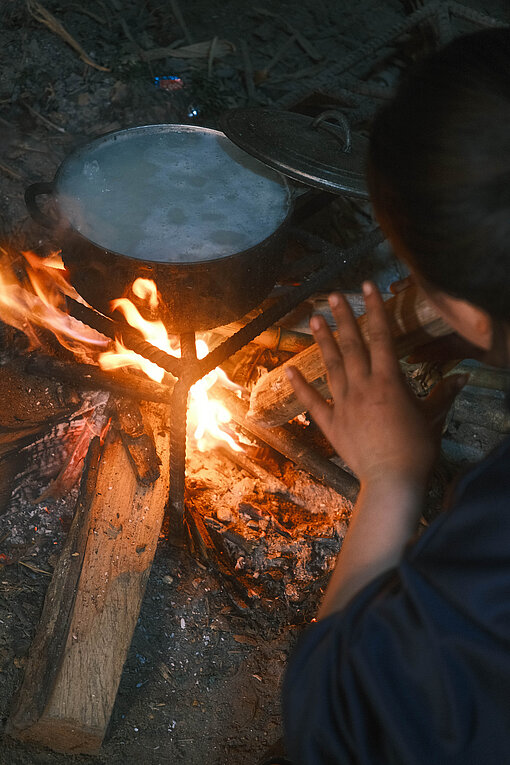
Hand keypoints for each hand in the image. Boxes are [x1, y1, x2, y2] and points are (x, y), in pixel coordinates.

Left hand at [286, 282, 466, 487]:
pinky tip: (288, 368)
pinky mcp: (331, 424)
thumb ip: (443, 394)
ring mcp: (343, 404)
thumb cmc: (416, 449)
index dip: (374, 309)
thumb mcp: (433, 417)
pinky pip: (312, 401)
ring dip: (322, 341)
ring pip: (330, 365)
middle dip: (342, 318)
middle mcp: (362, 386)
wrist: (391, 480)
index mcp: (388, 381)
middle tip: (331, 296)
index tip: (366, 286)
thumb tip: (462, 377)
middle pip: (351, 345)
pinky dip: (300, 385)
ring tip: (313, 319)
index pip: (381, 336)